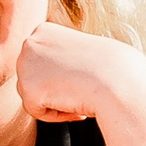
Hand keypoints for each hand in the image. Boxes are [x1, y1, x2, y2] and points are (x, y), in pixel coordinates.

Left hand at [14, 21, 145, 122]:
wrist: (119, 81)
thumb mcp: (82, 54)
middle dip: (58, 89)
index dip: (65, 76)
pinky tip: (74, 105)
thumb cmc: (112, 69)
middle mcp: (30, 43)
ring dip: (56, 101)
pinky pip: (36, 111)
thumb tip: (52, 75)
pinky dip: (55, 115)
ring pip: (33, 94)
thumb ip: (62, 59)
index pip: (43, 63)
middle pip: (35, 79)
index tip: (84, 74)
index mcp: (44, 31)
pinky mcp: (28, 88)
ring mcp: (25, 64)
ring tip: (80, 95)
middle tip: (82, 88)